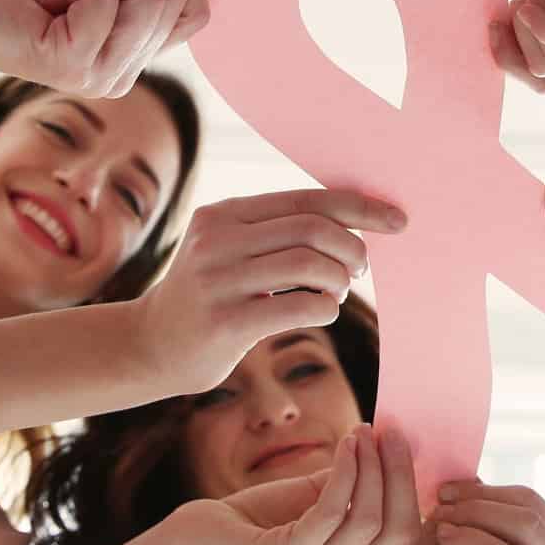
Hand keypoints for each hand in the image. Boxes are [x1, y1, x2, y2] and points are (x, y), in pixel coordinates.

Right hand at [128, 189, 407, 392]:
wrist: (147, 347)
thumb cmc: (209, 298)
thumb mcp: (228, 250)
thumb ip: (275, 233)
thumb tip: (353, 226)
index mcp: (224, 213)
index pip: (307, 198)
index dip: (360, 207)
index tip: (397, 220)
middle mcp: (217, 239)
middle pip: (313, 228)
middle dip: (353, 249)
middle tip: (358, 271)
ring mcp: (218, 280)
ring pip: (310, 263)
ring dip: (340, 280)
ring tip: (337, 292)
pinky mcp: (225, 322)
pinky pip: (300, 305)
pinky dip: (327, 307)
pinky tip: (322, 311)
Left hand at [174, 424, 423, 544]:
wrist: (193, 542)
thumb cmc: (255, 520)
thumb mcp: (314, 502)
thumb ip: (352, 485)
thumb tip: (390, 444)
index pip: (403, 541)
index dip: (410, 490)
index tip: (403, 445)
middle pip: (394, 533)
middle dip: (397, 476)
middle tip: (390, 433)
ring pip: (366, 521)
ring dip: (369, 467)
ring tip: (363, 432)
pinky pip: (331, 513)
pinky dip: (344, 473)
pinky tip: (344, 444)